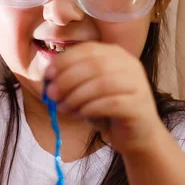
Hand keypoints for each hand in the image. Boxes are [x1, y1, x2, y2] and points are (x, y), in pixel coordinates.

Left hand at [44, 42, 164, 155]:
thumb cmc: (107, 110)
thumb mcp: (85, 91)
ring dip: (76, 96)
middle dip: (67, 79)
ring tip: (63, 108)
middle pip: (94, 65)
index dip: (65, 61)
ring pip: (101, 84)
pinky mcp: (139, 105)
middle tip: (52, 95)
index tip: (48, 76)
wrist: (137, 134)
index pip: (88, 49)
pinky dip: (90, 108)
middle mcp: (129, 65)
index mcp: (116, 55)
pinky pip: (111, 103)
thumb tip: (45, 80)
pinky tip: (80, 115)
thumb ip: (68, 81)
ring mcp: (137, 84)